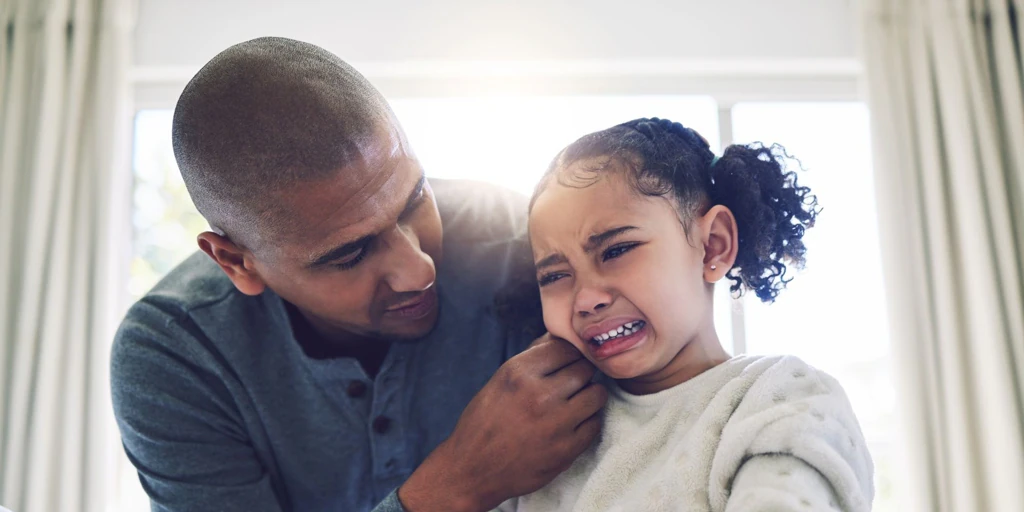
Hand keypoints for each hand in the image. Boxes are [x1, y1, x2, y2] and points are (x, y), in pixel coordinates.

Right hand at [398, 333, 606, 511]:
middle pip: (584, 369)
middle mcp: (539, 395)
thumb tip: (559, 336)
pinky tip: (572, 425)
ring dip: (589, 397)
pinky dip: (587, 423)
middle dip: (580, 375)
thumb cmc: (484, 422)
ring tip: (576, 404)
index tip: (566, 365)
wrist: (472, 470)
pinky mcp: (566, 450)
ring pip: (596, 394)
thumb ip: (531, 359)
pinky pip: (595, 424)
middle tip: (571, 387)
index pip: (566, 348)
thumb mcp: (499, 381)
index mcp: (519, 372)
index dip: (569, 355)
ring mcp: (556, 423)